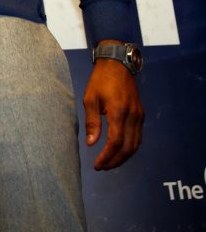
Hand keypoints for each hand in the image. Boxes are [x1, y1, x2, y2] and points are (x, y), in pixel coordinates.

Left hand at [83, 42, 143, 170]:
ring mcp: (139, 115)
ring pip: (136, 144)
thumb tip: (91, 143)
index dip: (107, 156)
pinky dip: (129, 147)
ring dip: (124, 157)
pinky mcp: (141, 114)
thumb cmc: (100, 80)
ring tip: (109, 163)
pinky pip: (138, 136)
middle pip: (128, 147)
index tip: (97, 165)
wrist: (117, 65)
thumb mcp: (90, 98)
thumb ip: (92, 122)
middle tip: (102, 167)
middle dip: (115, 160)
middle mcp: (133, 116)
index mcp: (119, 111)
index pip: (116, 142)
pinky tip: (119, 151)